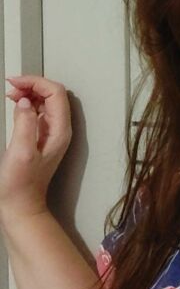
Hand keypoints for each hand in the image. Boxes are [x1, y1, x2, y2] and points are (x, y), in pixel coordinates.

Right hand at [0, 76, 71, 219]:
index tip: (15, 82)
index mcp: (59, 131)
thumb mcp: (21, 153)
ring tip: (11, 92)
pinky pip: (39, 111)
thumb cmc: (20, 185)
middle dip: (33, 85)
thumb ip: (25, 124)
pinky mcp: (41, 137)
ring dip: (30, 92)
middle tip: (11, 86)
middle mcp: (59, 129)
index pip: (56, 94)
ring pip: (46, 101)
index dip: (36, 82)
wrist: (21, 206)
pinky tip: (15, 103)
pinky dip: (28, 103)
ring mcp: (51, 133)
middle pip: (53, 94)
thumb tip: (26, 101)